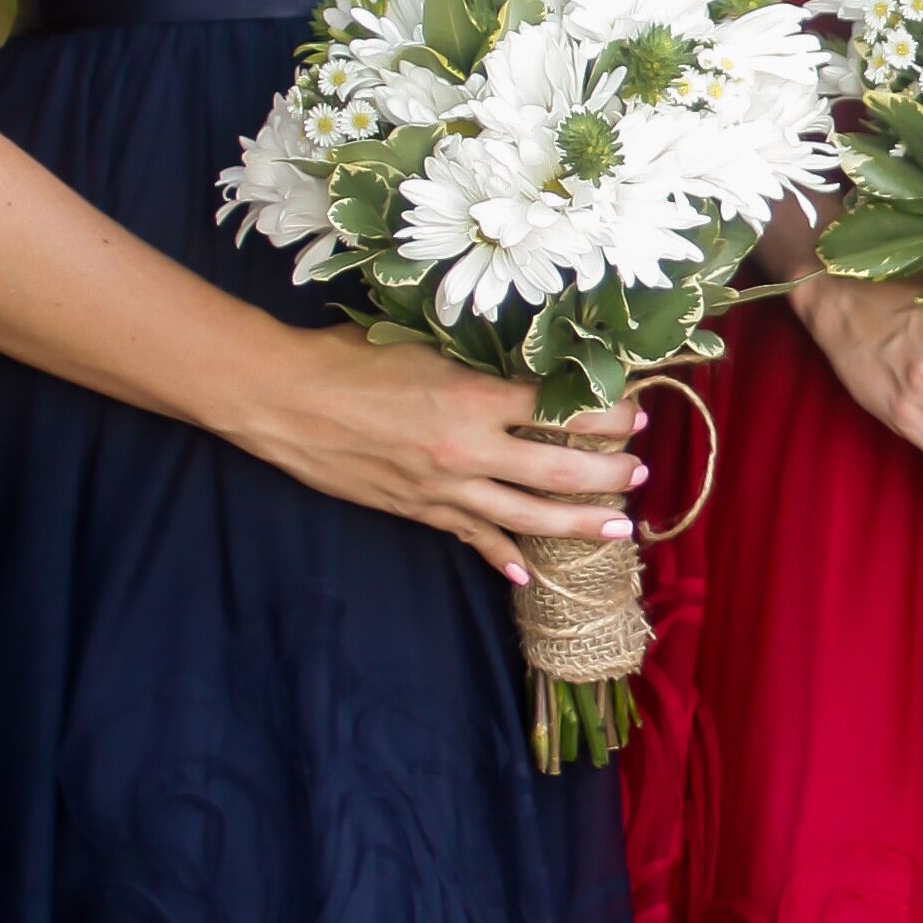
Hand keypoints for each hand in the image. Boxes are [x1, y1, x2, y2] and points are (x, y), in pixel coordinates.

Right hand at [243, 336, 640, 588]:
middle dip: (609, 475)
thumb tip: (521, 371)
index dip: (604, 413)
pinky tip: (527, 574)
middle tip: (640, 474)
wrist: (282, 398)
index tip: (635, 412)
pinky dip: (500, 557)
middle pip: (558, 473)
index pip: (558, 410)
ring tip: (618, 530)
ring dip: (577, 525)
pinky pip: (470, 538)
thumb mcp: (424, 348)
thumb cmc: (347, 358)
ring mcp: (442, 488)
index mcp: (473, 398)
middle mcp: (467, 450)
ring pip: (526, 517)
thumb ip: (476, 367)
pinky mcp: (416, 511)